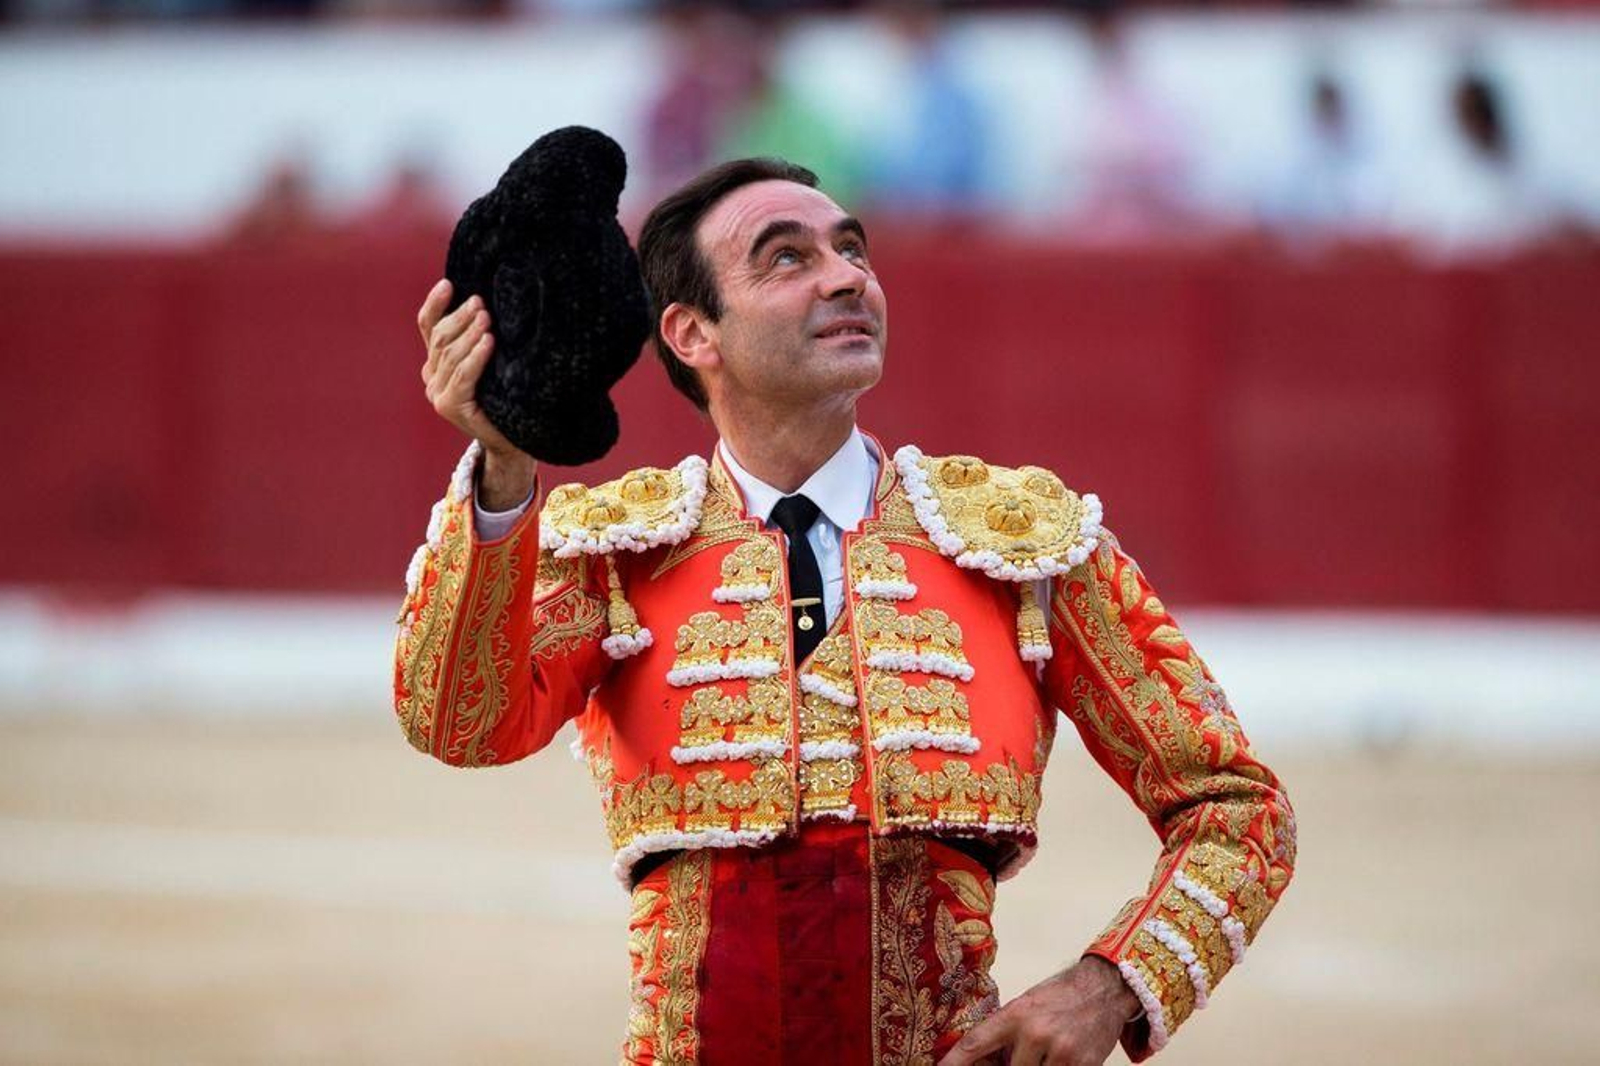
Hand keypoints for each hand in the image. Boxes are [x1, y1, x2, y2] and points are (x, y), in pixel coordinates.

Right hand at [417, 278, 534, 507]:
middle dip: (460, 317)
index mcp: (435, 364)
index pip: (428, 327)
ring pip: (451, 355)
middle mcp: (431, 378)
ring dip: (469, 333)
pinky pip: (463, 375)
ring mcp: (437, 394)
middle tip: (480, 302)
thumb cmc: (506, 397)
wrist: (512, 440)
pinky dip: (476, 356)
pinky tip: (489, 342)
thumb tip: (488, 303)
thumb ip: (480, 339)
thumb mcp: (491, 362)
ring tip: (487, 318)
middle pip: (440, 338)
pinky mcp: (450, 407)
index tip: (449, 284)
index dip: (436, 304)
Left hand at [937, 956, 1138, 1065]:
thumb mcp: (1026, 1005)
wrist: (1103, 990)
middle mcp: (1036, 1034)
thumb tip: (985, 1060)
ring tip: (1044, 1053)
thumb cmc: (1060, 996)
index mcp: (1017, 1015)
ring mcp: (1061, 1053)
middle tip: (1021, 1055)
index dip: (955, 1061)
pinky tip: (1058, 1059)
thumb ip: (1006, 1032)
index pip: (976, 1043)